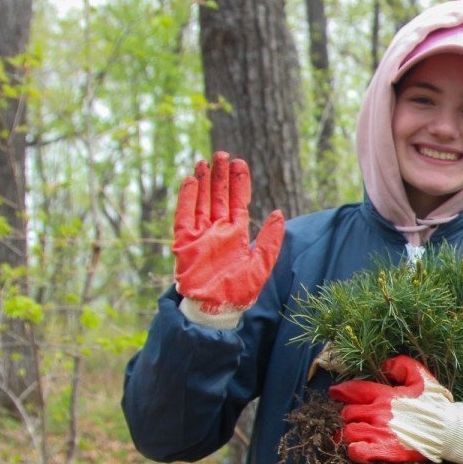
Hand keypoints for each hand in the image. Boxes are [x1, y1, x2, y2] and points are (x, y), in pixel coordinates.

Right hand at [173, 152, 283, 326]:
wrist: (216, 308)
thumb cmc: (239, 291)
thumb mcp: (261, 264)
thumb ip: (270, 240)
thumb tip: (278, 213)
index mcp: (236, 234)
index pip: (238, 202)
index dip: (239, 182)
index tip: (240, 163)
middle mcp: (218, 231)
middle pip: (219, 196)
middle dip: (220, 176)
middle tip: (222, 154)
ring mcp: (200, 234)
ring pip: (202, 201)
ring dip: (204, 182)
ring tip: (206, 161)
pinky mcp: (185, 241)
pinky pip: (184, 215)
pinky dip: (187, 198)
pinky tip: (191, 181)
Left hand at [330, 356, 462, 463]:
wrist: (449, 430)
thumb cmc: (435, 404)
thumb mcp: (421, 377)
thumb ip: (401, 365)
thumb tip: (385, 364)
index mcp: (385, 395)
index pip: (353, 390)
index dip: (340, 391)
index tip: (335, 392)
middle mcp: (378, 414)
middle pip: (347, 414)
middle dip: (350, 414)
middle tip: (355, 417)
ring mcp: (380, 433)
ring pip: (348, 432)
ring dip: (350, 432)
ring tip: (357, 432)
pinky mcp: (384, 451)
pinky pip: (357, 451)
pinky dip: (354, 450)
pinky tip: (358, 447)